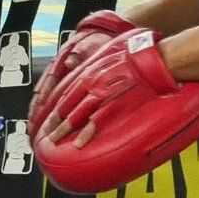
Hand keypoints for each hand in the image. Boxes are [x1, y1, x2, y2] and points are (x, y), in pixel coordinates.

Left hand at [31, 28, 198, 194]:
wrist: (151, 60)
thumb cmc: (134, 56)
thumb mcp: (107, 52)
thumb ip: (91, 61)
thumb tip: (74, 60)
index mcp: (89, 74)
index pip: (66, 95)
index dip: (56, 109)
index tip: (49, 119)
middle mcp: (91, 86)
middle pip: (67, 107)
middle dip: (55, 122)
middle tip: (46, 135)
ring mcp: (102, 96)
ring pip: (76, 116)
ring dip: (64, 130)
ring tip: (55, 141)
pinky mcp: (114, 106)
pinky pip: (96, 123)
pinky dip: (85, 134)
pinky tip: (78, 144)